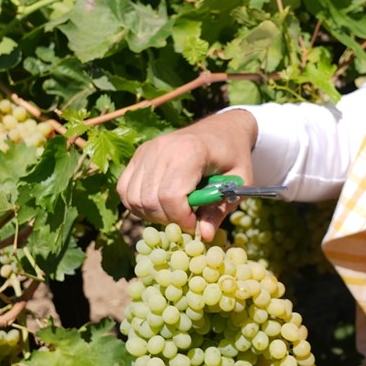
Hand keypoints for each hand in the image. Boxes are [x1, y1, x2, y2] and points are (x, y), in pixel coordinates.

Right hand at [117, 109, 258, 240]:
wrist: (222, 130)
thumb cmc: (234, 157)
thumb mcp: (239, 182)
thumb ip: (220, 209)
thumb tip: (202, 236)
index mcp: (190, 151)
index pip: (170, 195)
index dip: (181, 218)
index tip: (195, 224)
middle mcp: (162, 148)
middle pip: (149, 200)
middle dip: (167, 219)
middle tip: (186, 220)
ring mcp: (147, 150)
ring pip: (133, 198)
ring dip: (152, 214)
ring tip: (174, 212)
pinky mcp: (138, 155)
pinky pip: (125, 189)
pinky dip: (138, 204)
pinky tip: (159, 204)